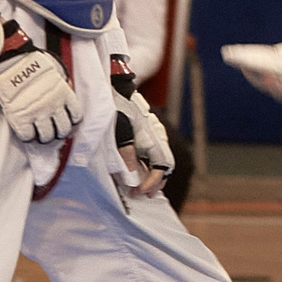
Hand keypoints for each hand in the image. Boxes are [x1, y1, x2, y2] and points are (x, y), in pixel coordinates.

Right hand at [0, 11, 80, 144]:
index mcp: (64, 94)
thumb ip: (63, 83)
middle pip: (63, 130)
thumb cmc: (31, 62)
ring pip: (47, 136)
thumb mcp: (56, 70)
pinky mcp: (21, 118)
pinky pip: (28, 136)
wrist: (10, 60)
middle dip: (58, 133)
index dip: (71, 123)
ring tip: (39, 135)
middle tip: (52, 132)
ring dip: (44, 137)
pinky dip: (27, 137)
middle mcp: (54, 105)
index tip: (66, 123)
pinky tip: (26, 132)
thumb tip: (68, 89)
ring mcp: (38, 113)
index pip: (76, 117)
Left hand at [109, 55, 173, 196]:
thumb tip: (132, 177)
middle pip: (166, 166)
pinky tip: (138, 171)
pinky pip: (154, 153)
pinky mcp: (149, 133)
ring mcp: (155, 134)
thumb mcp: (117, 130)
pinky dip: (148, 166)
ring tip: (139, 187)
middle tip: (141, 194)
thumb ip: (125, 153)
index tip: (136, 191)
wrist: (116, 86)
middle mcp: (158, 136)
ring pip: (161, 160)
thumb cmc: (115, 106)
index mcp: (152, 136)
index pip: (162, 166)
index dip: (151, 182)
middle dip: (156, 183)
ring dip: (152, 175)